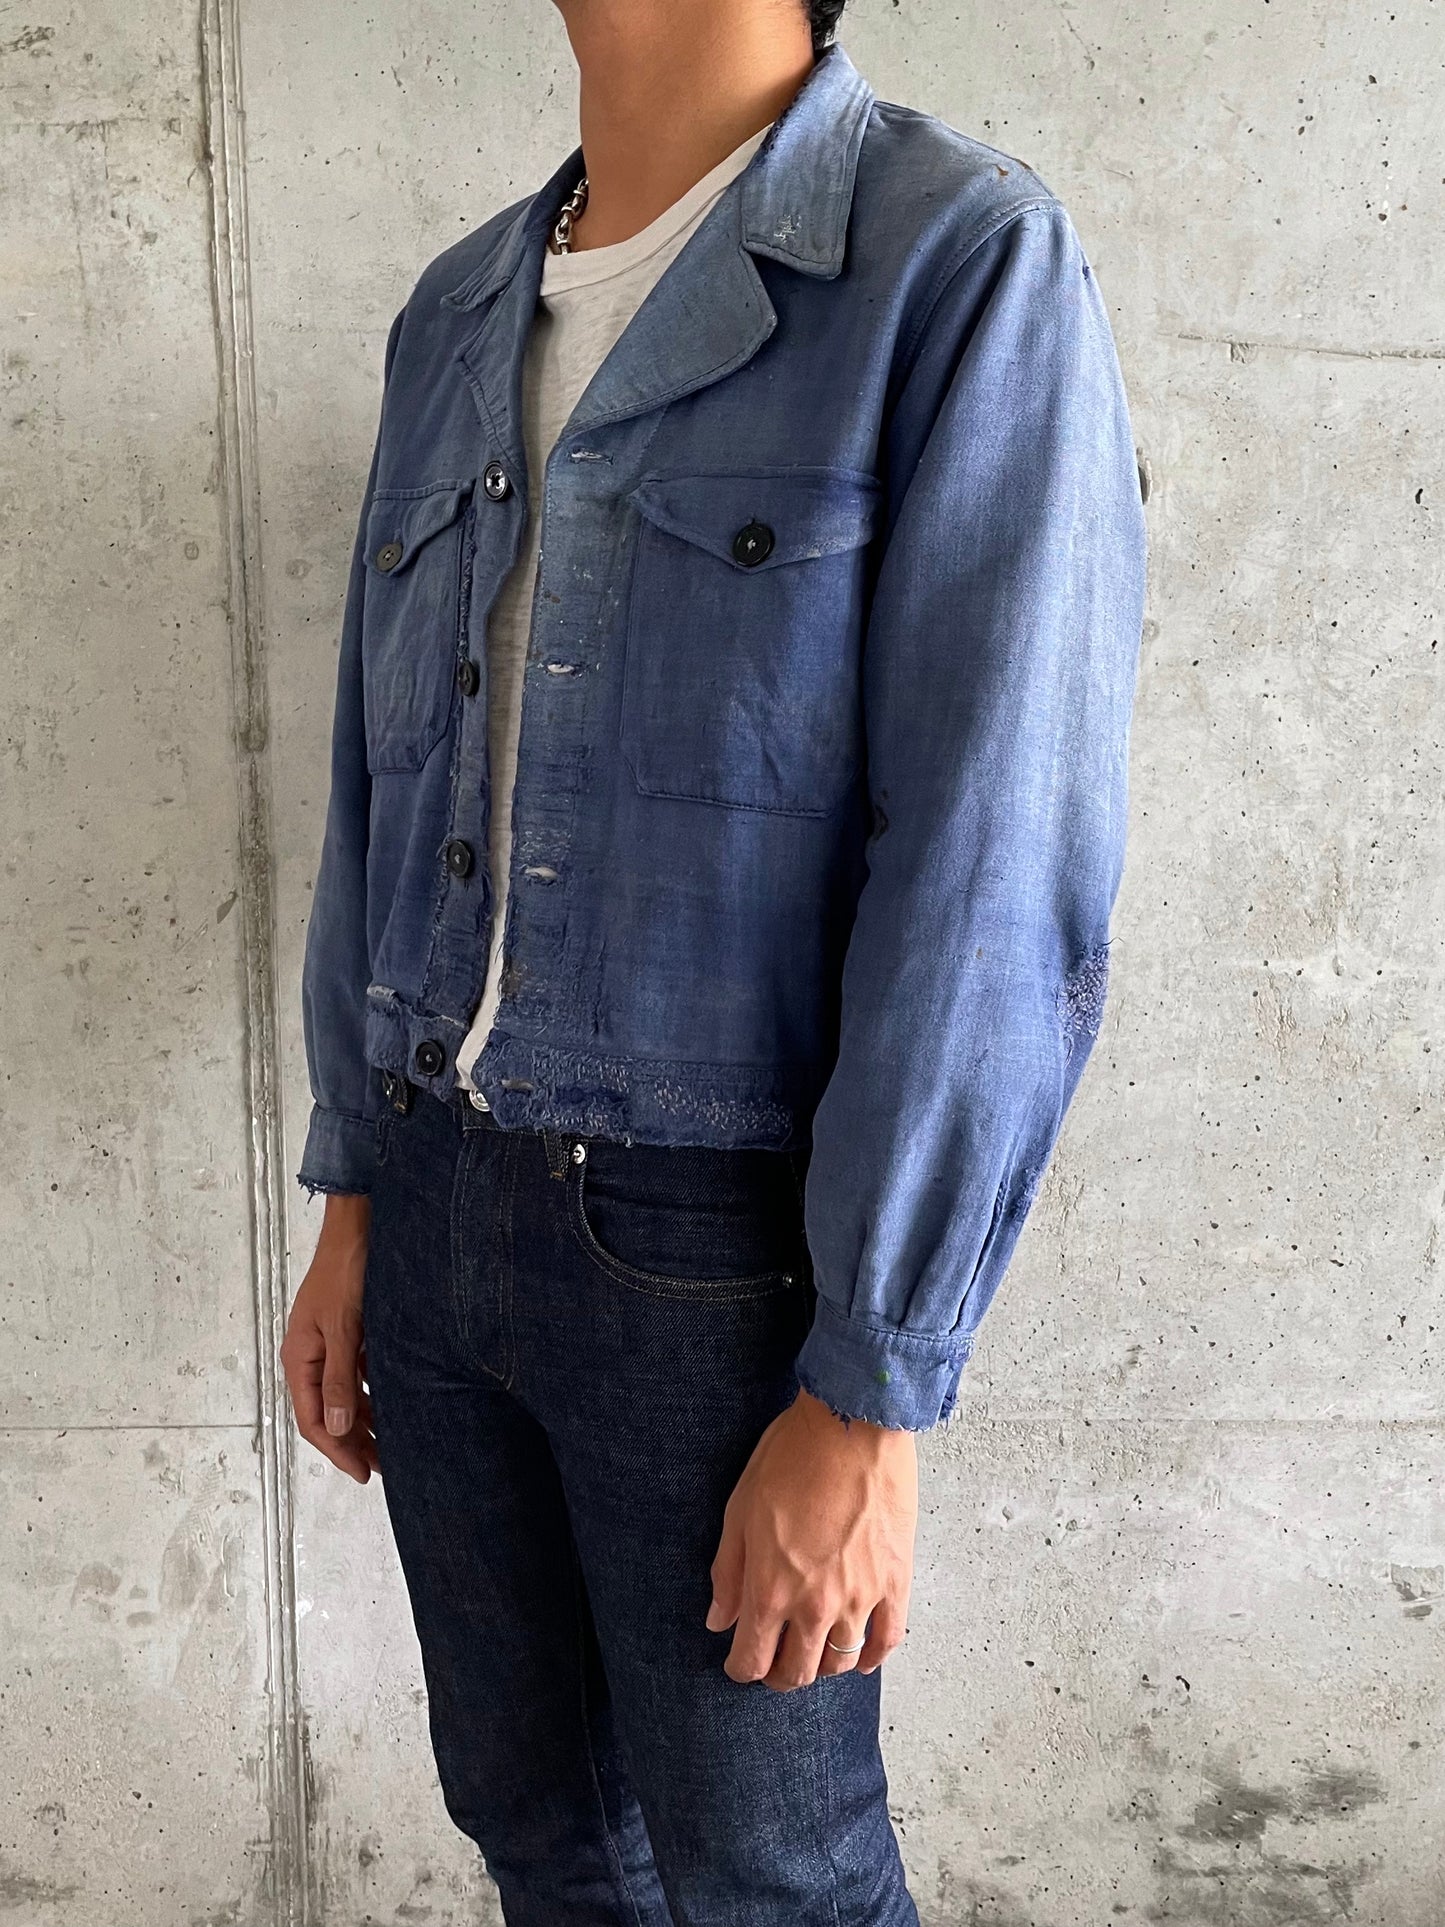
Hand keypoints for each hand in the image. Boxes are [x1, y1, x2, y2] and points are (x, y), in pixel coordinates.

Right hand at [280, 1193, 378, 1483]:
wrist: (358, 1227)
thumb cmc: (346, 1271)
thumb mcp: (344, 1328)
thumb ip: (339, 1378)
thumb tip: (335, 1428)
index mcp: (299, 1358)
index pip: (312, 1420)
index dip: (336, 1450)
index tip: (361, 1472)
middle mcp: (310, 1355)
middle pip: (328, 1413)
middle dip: (353, 1442)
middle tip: (383, 1467)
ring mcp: (330, 1344)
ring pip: (344, 1396)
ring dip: (363, 1421)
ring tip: (390, 1445)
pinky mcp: (349, 1332)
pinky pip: (357, 1374)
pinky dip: (372, 1394)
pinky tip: (393, 1405)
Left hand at [707, 1387, 916, 1689]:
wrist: (850, 1425)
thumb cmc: (791, 1458)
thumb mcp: (740, 1510)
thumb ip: (728, 1573)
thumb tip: (720, 1621)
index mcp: (771, 1591)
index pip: (752, 1660)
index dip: (741, 1668)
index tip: (739, 1662)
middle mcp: (816, 1607)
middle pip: (797, 1673)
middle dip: (778, 1675)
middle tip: (773, 1661)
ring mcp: (861, 1598)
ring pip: (839, 1663)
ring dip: (821, 1667)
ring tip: (812, 1653)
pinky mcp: (896, 1582)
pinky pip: (886, 1640)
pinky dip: (871, 1658)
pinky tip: (859, 1659)